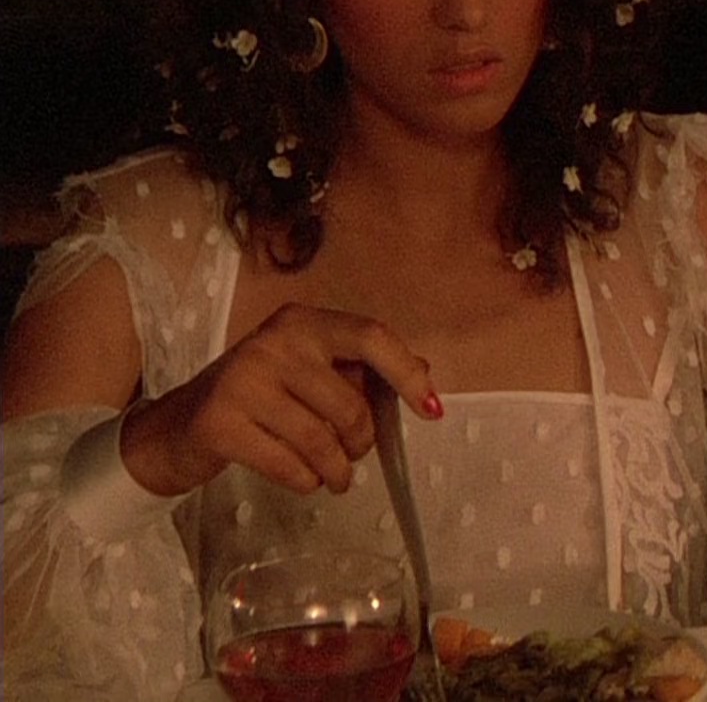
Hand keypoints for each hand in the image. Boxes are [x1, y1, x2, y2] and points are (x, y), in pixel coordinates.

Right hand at [120, 303, 439, 496]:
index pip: (371, 337)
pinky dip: (306, 481)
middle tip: (354, 455)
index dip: (407, 374)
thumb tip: (424, 376)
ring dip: (337, 469)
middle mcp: (273, 342)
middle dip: (362, 441)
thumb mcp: (308, 371)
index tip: (432, 410)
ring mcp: (242, 381)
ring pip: (321, 441)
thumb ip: (361, 370)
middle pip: (350, 404)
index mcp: (303, 322)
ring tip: (334, 476)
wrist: (176, 427)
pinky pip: (289, 465)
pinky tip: (304, 480)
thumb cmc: (258, 399)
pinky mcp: (219, 423)